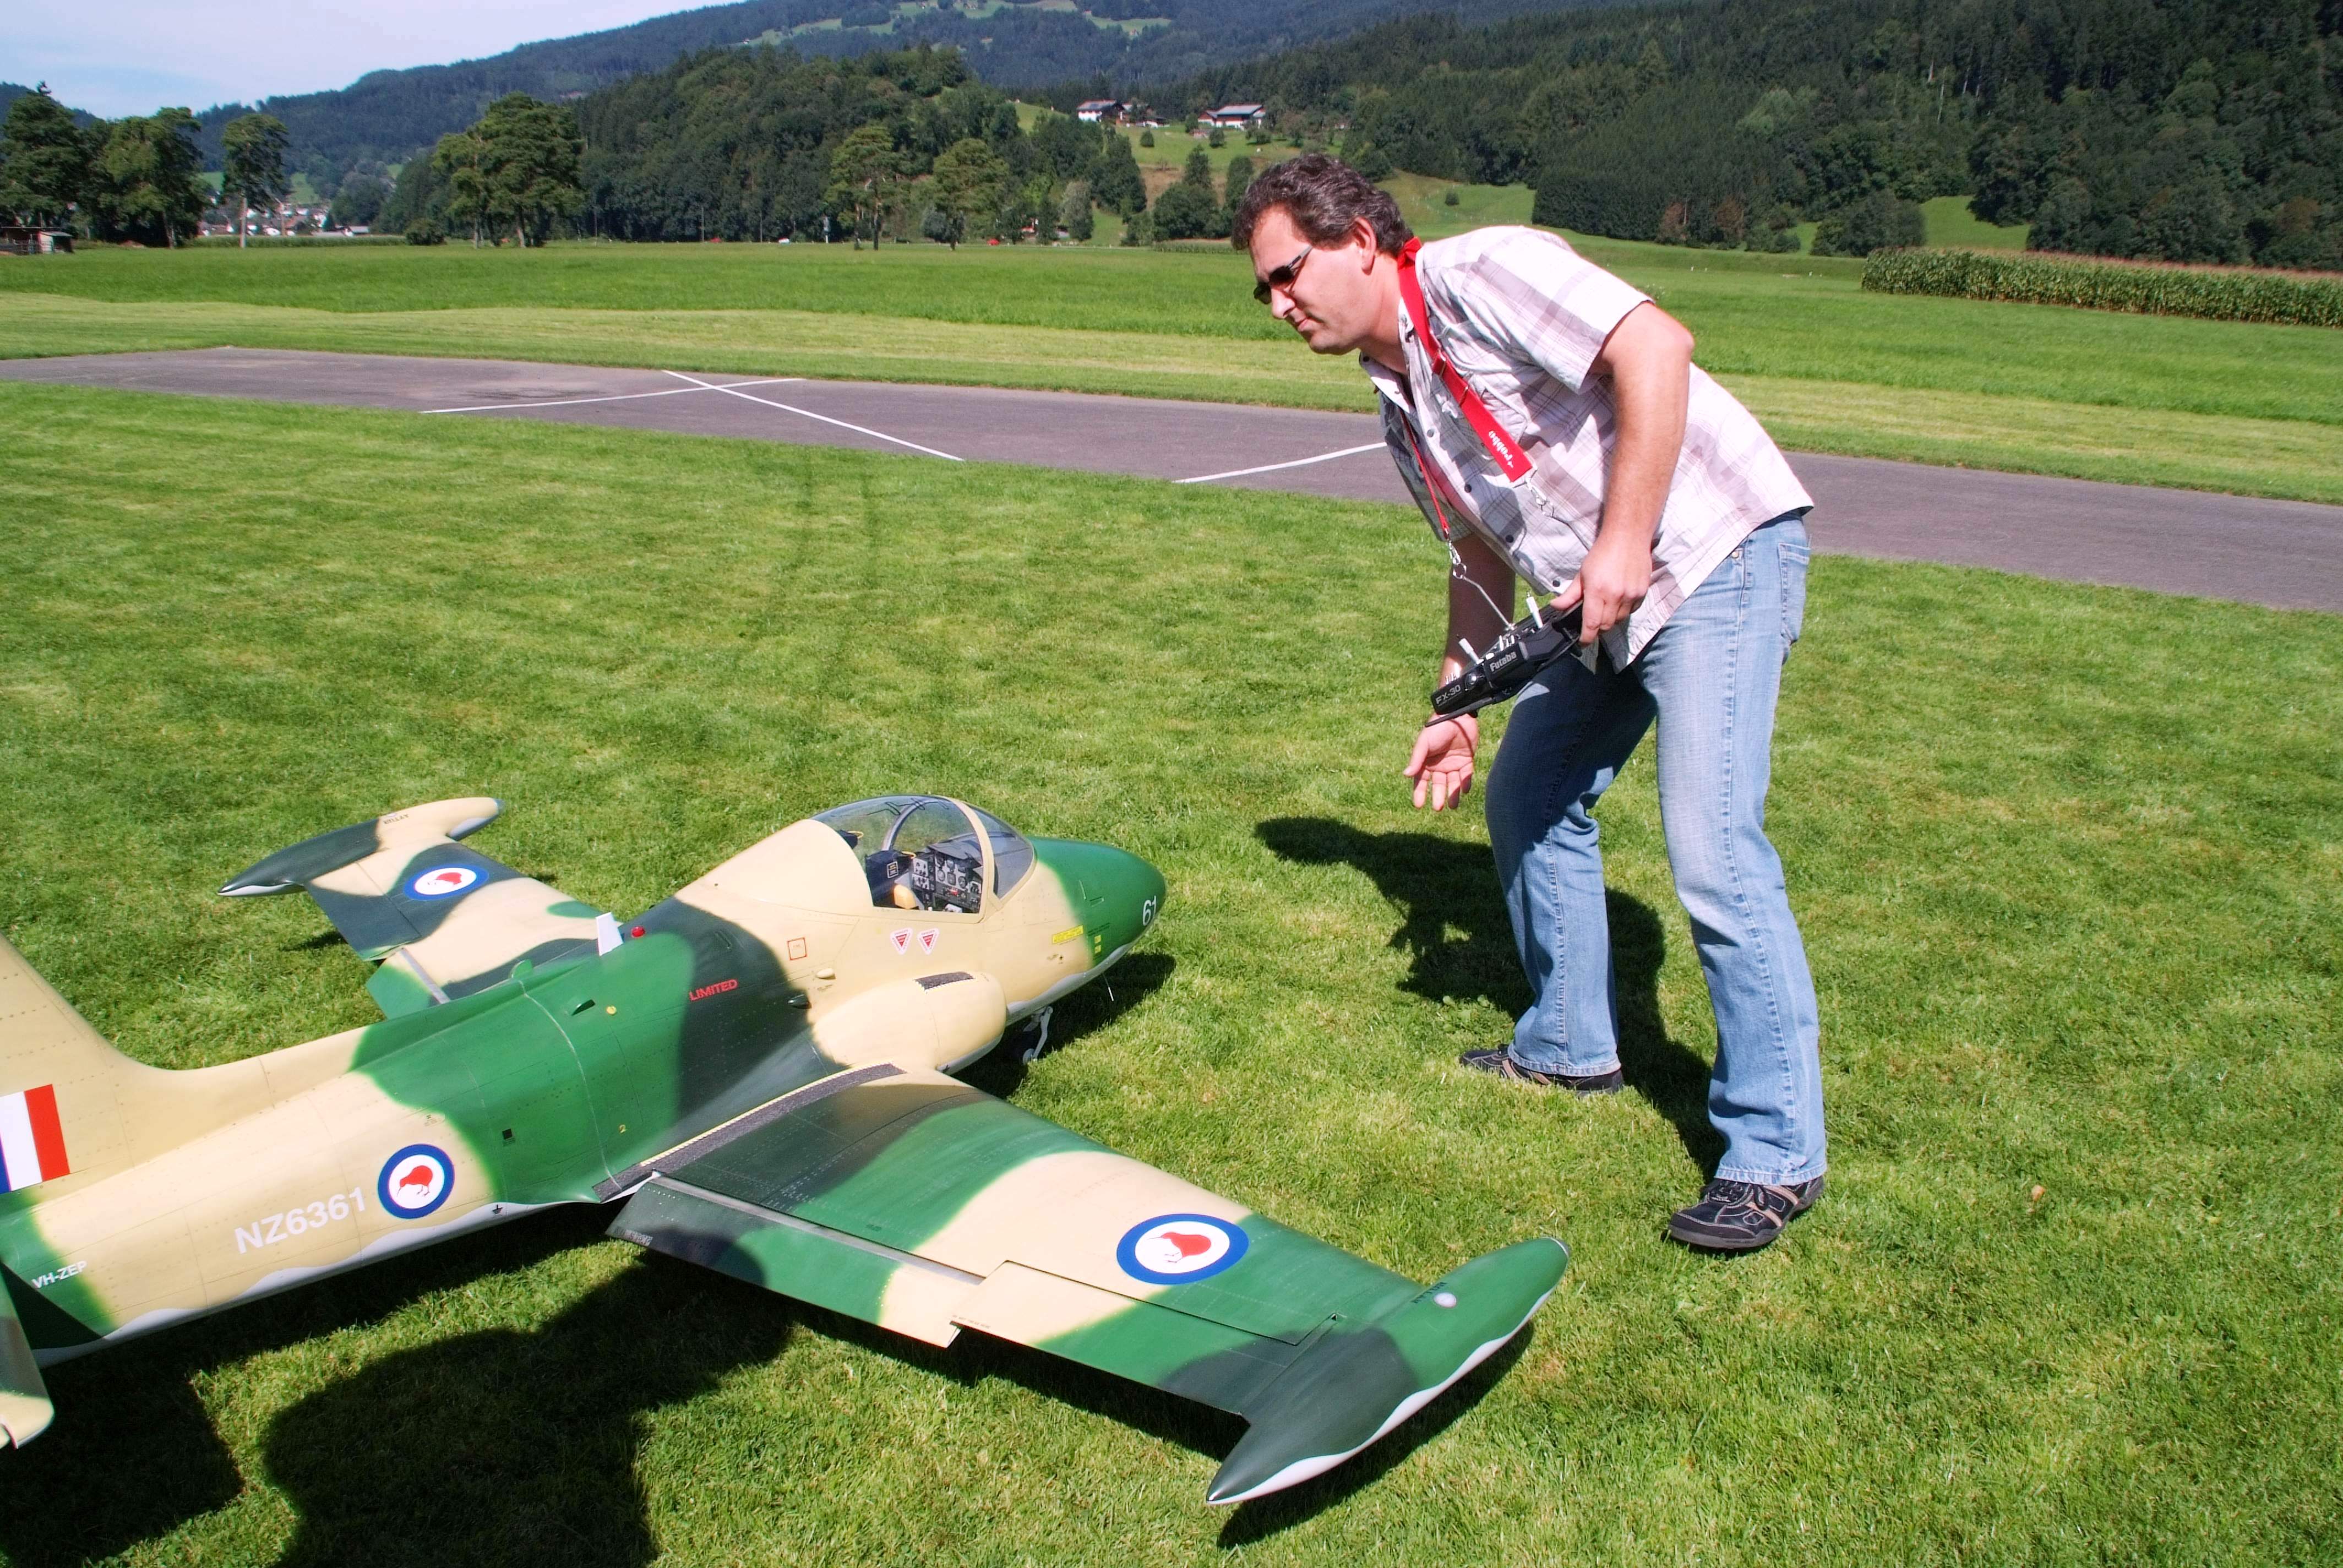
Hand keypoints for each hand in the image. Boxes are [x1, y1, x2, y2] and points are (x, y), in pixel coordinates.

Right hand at [1402, 714, 1478, 810]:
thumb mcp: (1424, 743)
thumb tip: (1406, 774)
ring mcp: (1453, 763)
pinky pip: (1466, 775)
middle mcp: (1439, 765)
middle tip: (1438, 808)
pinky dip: (1465, 783)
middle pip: (1438, 785)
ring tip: (1453, 806)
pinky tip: (1464, 791)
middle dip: (1438, 796)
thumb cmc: (1437, 728)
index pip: (1421, 781)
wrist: (1458, 715)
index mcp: (1426, 762)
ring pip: (1453, 783)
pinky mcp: (1467, 760)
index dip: (1419, 793)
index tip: (1418, 805)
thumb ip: (1417, 759)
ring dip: (1453, 794)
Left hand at [1550, 528, 1652, 643]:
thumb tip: (1556, 607)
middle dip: (1597, 629)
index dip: (1586, 638)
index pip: (1592, 625)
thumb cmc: (1603, 553)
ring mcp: (1631, 595)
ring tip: (1604, 609)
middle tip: (1591, 623)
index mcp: (1598, 592)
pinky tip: (1618, 601)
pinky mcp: (1642, 593)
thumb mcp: (1582, 574)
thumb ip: (1570, 594)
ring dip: (1610, 620)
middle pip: (1606, 626)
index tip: (1583, 642)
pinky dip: (1623, 612)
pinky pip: (1631, 611)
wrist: (1628, 537)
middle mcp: (1616, 596)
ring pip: (1619, 620)